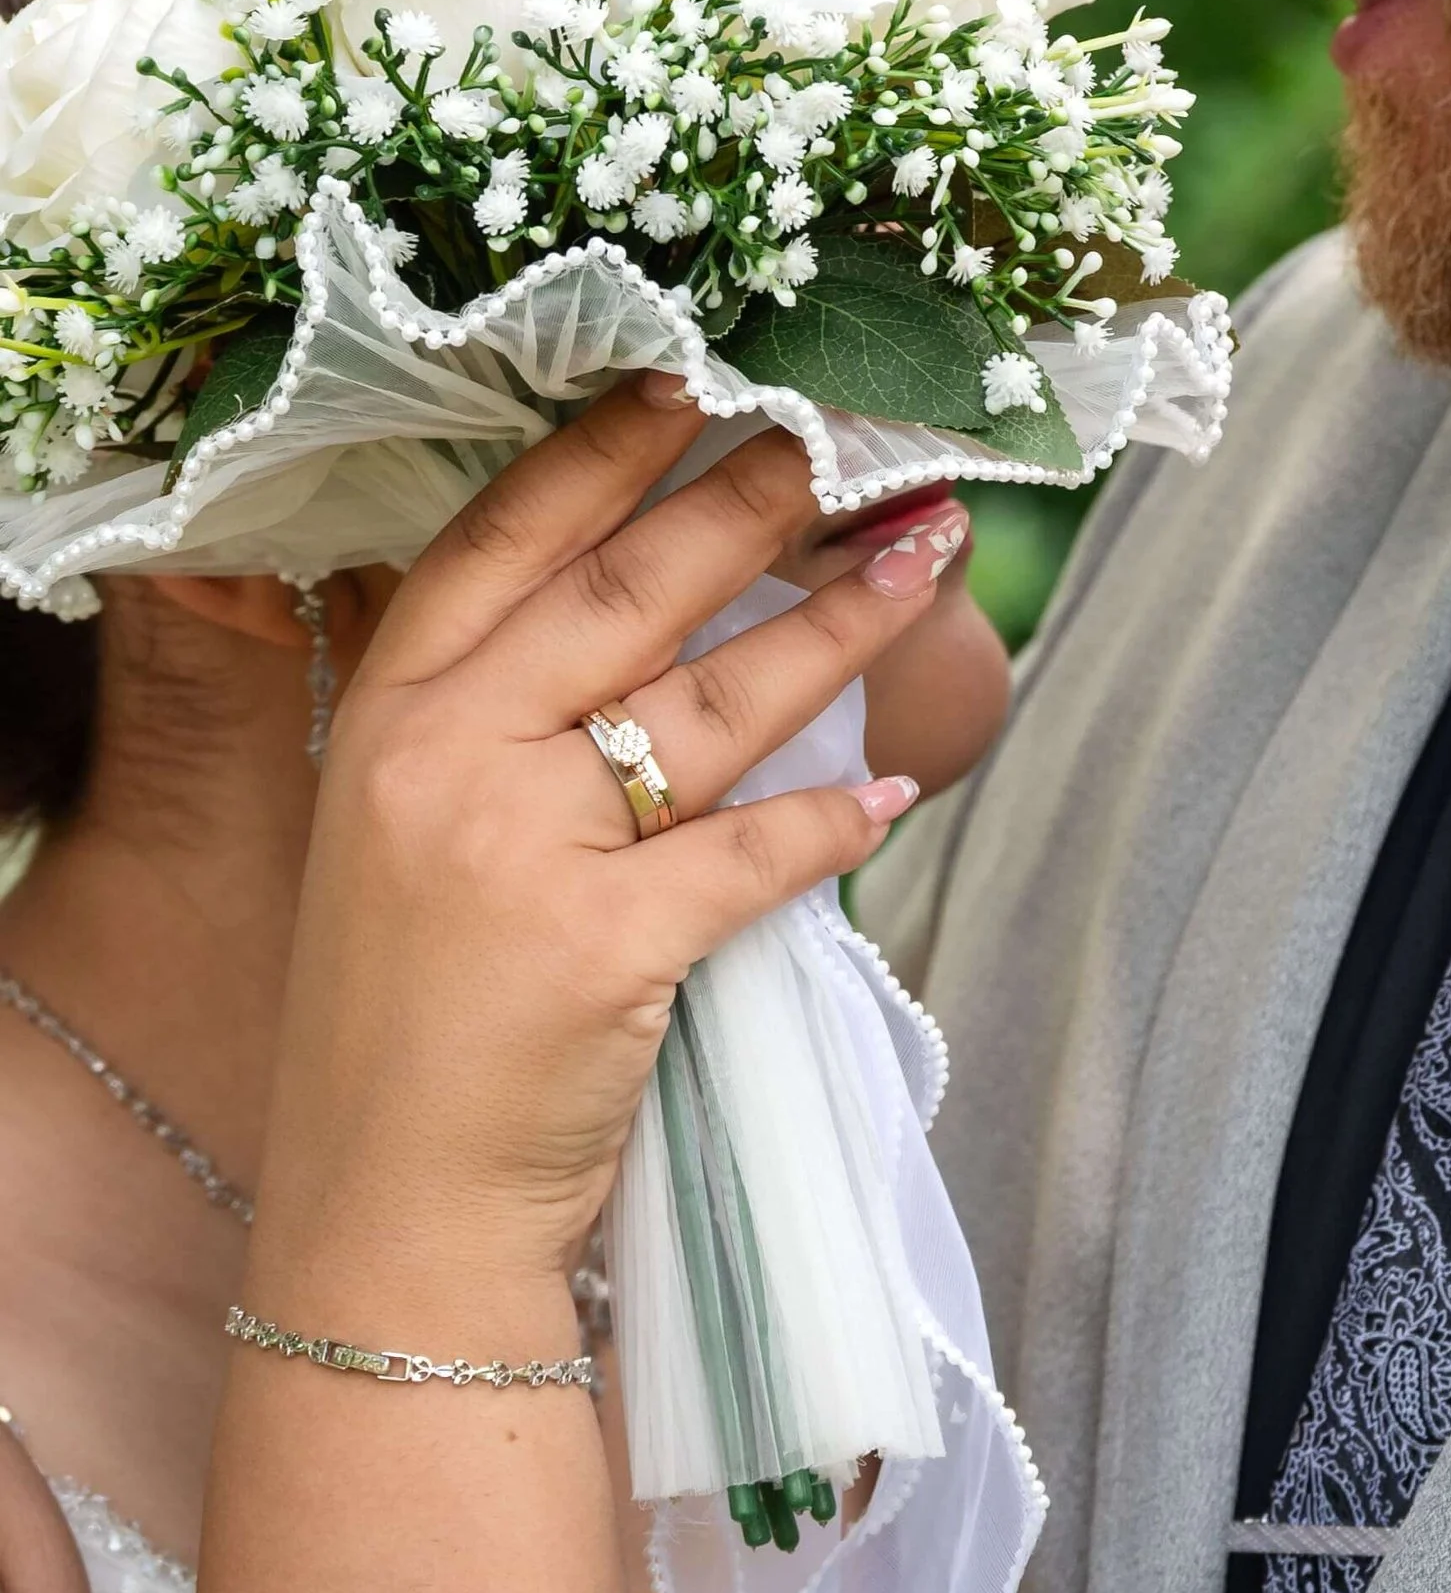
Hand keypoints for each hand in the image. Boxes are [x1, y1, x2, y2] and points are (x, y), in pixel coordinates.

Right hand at [250, 383, 965, 1308]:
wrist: (385, 1217)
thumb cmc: (406, 1022)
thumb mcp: (395, 833)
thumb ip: (485, 718)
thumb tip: (634, 606)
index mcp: (386, 720)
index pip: (503, 543)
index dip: (603, 453)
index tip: (691, 375)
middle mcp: (442, 764)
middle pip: (623, 595)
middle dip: (749, 502)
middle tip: (841, 439)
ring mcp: (519, 855)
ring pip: (707, 704)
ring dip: (833, 625)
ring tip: (921, 559)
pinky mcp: (601, 953)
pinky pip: (749, 857)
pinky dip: (832, 821)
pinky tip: (899, 786)